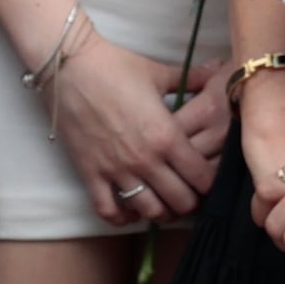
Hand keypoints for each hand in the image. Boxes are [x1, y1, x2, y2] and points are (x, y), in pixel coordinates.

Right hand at [46, 28, 226, 224]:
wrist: (68, 66)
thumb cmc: (115, 66)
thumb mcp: (159, 73)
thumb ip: (191, 79)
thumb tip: (216, 69)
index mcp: (167, 136)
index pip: (201, 177)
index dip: (209, 182)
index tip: (207, 178)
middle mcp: (145, 160)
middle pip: (181, 201)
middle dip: (190, 202)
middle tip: (189, 195)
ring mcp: (116, 170)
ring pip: (149, 212)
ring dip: (161, 213)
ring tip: (164, 205)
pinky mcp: (90, 173)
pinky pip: (108, 211)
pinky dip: (122, 217)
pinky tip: (130, 211)